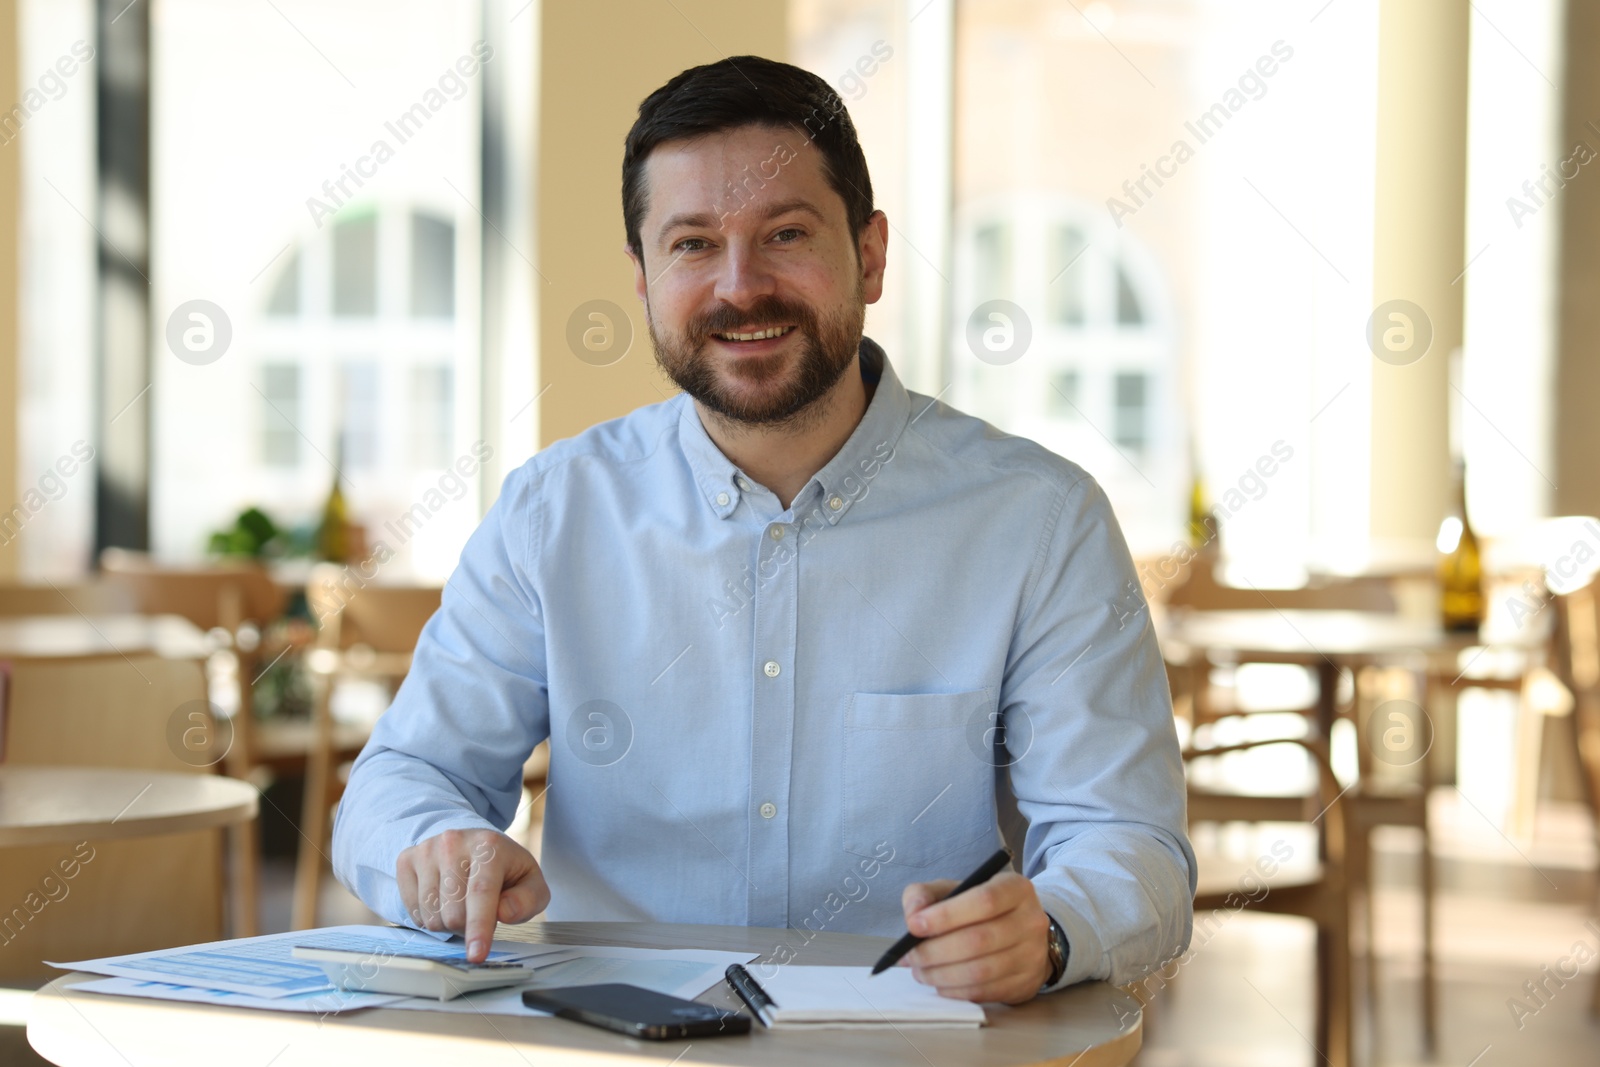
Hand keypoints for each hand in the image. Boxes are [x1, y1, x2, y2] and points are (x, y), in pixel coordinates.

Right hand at [396, 829, 549, 961]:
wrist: (473, 844)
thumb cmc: (504, 869)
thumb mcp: (530, 882)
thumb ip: (527, 900)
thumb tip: (504, 912)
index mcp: (488, 845)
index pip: (481, 892)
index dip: (479, 927)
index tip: (476, 955)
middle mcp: (453, 842)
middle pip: (453, 912)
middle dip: (467, 928)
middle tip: (479, 915)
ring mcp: (426, 849)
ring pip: (430, 915)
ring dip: (447, 924)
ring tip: (461, 905)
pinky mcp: (407, 859)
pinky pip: (412, 910)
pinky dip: (428, 916)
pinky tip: (442, 900)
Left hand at [899, 871, 1051, 1003]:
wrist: (1021, 934)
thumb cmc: (979, 909)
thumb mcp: (954, 890)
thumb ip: (926, 894)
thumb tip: (913, 916)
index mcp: (1015, 888)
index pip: (984, 901)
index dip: (946, 915)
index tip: (914, 925)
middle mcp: (1031, 921)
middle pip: (979, 940)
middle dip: (935, 951)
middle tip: (909, 955)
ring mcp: (1032, 955)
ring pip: (980, 971)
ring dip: (941, 974)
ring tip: (919, 971)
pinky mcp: (1025, 984)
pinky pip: (984, 992)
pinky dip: (954, 991)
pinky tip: (938, 982)